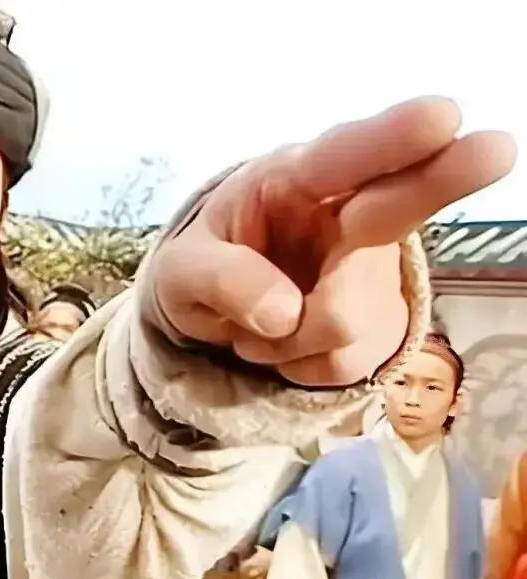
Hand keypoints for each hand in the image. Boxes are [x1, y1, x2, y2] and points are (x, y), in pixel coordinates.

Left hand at [155, 96, 515, 385]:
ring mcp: (368, 268)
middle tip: (496, 149)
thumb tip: (282, 313)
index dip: (389, 139)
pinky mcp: (378, 322)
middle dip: (444, 177)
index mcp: (290, 180)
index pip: (340, 156)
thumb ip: (217, 280)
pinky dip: (298, 365)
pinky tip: (283, 339)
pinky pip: (342, 362)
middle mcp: (342, 214)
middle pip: (399, 201)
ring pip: (346, 319)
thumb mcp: (179, 273)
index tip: (440, 118)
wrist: (217, 316)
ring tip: (258, 320)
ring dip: (286, 338)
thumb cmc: (203, 268)